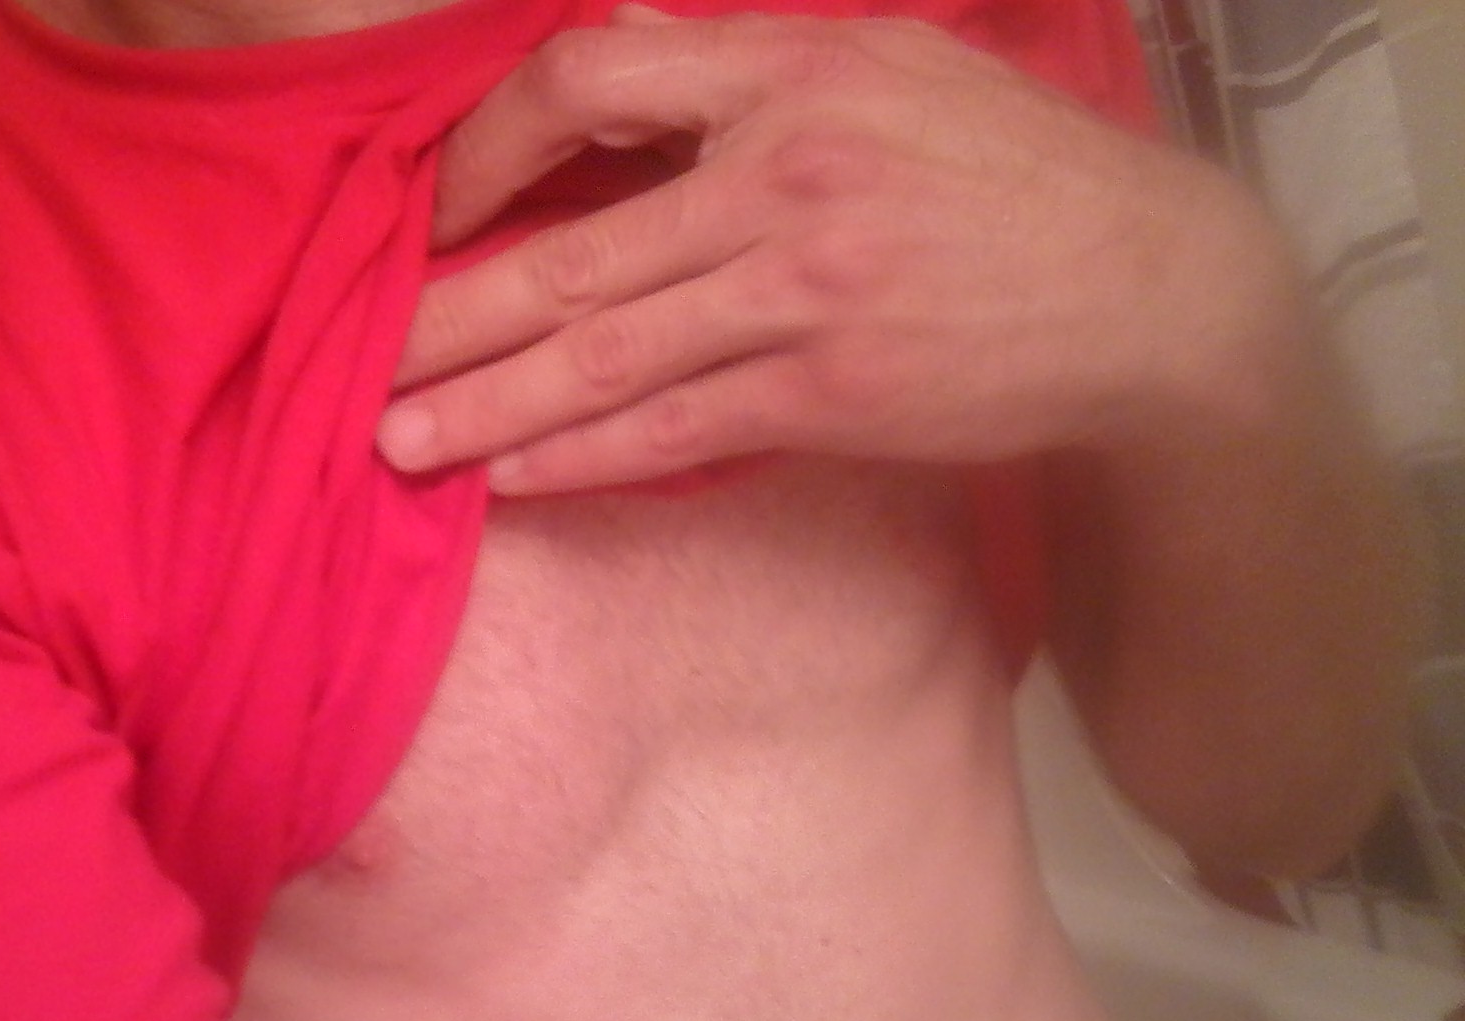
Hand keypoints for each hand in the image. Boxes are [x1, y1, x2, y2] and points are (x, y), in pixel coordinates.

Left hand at [377, 8, 1283, 494]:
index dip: (489, 143)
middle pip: (569, 248)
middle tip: (358, 361)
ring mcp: (806, 288)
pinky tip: (511, 475)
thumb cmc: (1004, 177)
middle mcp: (784, 171)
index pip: (589, 76)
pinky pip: (677, 430)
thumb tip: (615, 62)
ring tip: (396, 443)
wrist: (1145, 290)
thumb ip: (743, 71)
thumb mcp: (886, 69)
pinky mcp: (834, 391)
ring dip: (486, 404)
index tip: (438, 207)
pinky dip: (585, 456)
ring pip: (605, 354)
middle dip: (445, 315)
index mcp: (787, 69)